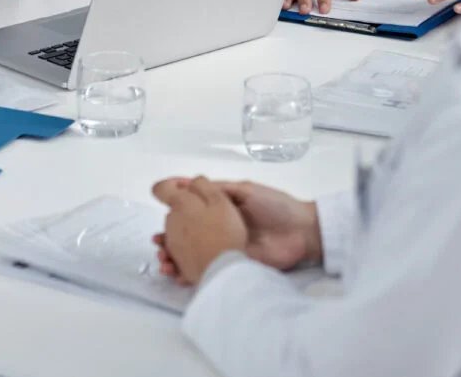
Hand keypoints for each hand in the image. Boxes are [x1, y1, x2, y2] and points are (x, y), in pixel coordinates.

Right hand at [152, 178, 319, 281]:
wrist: (302, 232)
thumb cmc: (277, 206)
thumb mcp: (247, 190)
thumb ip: (220, 190)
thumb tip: (189, 183)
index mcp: (221, 211)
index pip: (191, 213)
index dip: (174, 216)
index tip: (160, 218)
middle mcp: (220, 230)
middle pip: (188, 237)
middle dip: (169, 241)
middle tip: (158, 244)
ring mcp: (226, 249)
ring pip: (194, 256)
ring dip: (176, 259)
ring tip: (165, 263)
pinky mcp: (234, 266)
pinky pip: (210, 271)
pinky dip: (192, 275)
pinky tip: (180, 276)